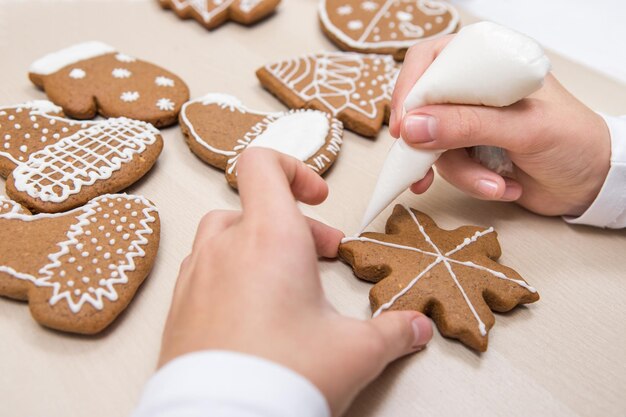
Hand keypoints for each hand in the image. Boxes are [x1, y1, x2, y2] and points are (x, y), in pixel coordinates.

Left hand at [158, 149, 432, 415]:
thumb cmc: (280, 378)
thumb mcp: (355, 351)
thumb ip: (393, 331)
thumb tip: (416, 327)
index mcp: (270, 236)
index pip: (262, 165)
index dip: (293, 169)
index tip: (317, 198)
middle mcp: (226, 247)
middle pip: (254, 207)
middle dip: (294, 226)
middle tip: (321, 256)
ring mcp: (196, 276)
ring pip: (225, 237)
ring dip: (257, 247)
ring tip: (286, 283)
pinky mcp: (179, 308)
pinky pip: (205, 272)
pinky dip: (231, 276)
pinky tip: (254, 313)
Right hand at [389, 36, 610, 216]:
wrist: (592, 183)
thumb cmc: (573, 141)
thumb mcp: (523, 129)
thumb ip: (468, 125)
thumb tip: (412, 128)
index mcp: (489, 64)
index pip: (431, 60)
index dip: (410, 90)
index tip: (405, 126)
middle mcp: (474, 90)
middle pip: (423, 107)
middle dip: (427, 143)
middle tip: (424, 168)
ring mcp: (470, 123)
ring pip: (434, 145)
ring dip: (462, 172)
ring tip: (495, 183)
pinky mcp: (470, 153)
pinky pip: (448, 168)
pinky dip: (469, 183)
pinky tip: (499, 188)